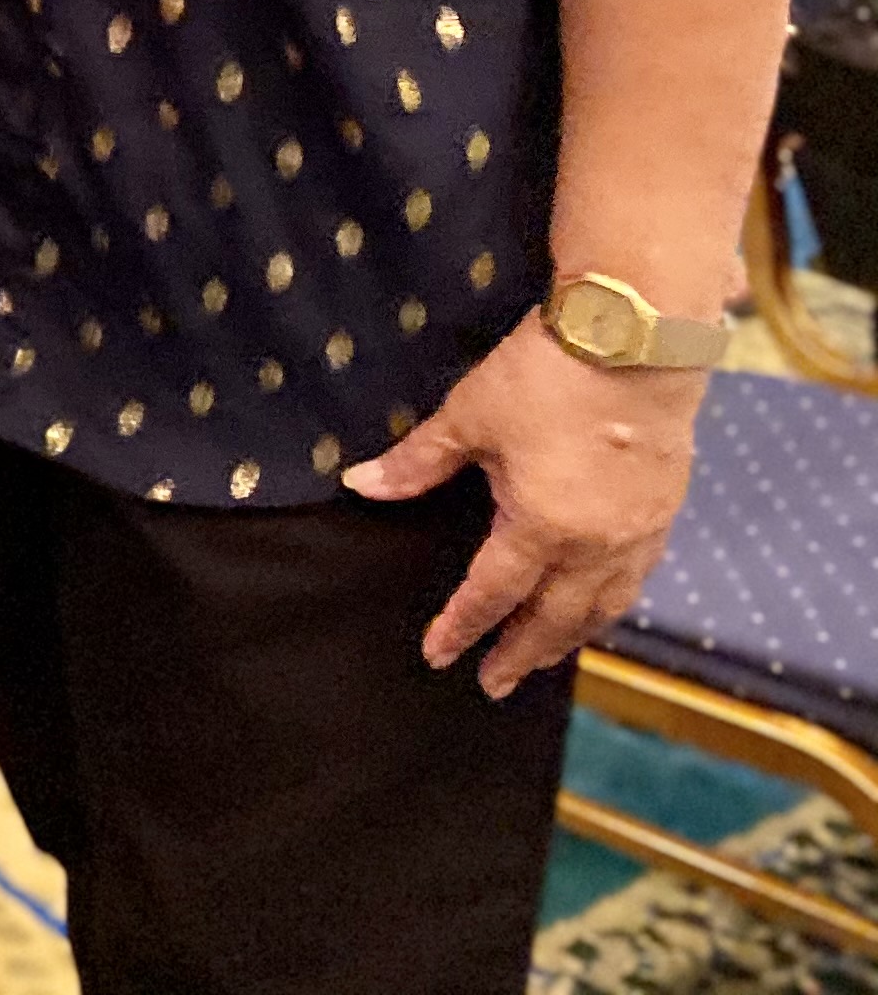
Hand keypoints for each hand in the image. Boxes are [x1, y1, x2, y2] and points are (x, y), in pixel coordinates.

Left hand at [344, 312, 703, 699]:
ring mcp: (638, 534)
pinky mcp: (665, 513)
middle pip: (555, 618)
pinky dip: (613, 603)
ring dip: (572, 637)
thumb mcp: (470, 417)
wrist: (637, 342)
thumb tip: (362, 484)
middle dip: (522, 654)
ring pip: (604, 606)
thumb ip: (419, 462)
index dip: (463, 626)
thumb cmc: (546, 377)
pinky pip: (637, 579)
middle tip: (495, 684)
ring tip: (547, 656)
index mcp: (541, 528)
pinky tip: (602, 603)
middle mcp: (595, 546)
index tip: (439, 656)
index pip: (492, 594)